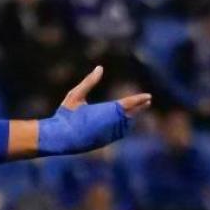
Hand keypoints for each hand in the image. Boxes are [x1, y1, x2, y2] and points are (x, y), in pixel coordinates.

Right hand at [36, 66, 150, 155]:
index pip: (127, 103)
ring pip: (125, 125)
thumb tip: (99, 68)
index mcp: (105, 111)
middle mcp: (110, 124)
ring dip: (131, 117)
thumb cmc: (66, 115)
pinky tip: (124, 122)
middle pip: (130, 114)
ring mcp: (108, 134)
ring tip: (137, 110)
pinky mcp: (104, 142)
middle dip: (139, 107)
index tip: (148, 96)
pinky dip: (123, 126)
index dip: (138, 99)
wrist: (60, 138)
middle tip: (148, 101)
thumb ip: (89, 82)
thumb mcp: (76, 95)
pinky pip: (118, 133)